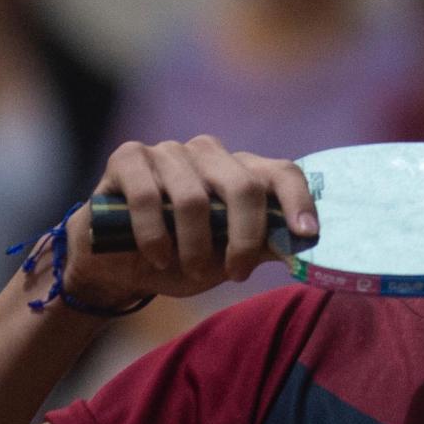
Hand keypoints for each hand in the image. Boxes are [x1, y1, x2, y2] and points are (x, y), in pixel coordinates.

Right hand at [59, 136, 318, 305]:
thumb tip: (306, 245)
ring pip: (194, 199)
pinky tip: (157, 257)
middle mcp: (209, 152)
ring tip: (189, 269)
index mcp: (240, 171)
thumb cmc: (180, 258)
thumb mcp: (228, 258)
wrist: (117, 266)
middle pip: (244, 185)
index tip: (306, 234)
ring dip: (195, 247)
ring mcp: (168, 151)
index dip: (299, 201)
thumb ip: (265, 245)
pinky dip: (155, 237)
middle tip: (236, 273)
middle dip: (244, 237)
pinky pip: (148, 197)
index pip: (281, 172)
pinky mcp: (128, 158)